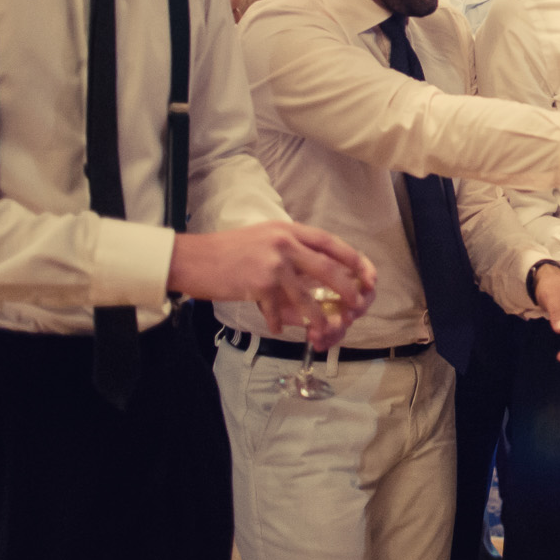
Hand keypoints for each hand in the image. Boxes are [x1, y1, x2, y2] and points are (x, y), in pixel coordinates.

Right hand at [168, 221, 375, 347]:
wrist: (192, 258)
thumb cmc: (226, 250)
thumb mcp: (263, 238)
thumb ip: (289, 249)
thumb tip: (314, 271)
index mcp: (288, 229)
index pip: (330, 243)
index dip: (353, 259)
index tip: (367, 274)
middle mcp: (285, 243)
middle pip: (328, 269)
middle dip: (347, 290)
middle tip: (357, 305)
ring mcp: (273, 264)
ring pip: (307, 296)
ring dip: (318, 316)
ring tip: (324, 329)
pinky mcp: (260, 284)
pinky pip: (278, 310)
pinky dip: (279, 323)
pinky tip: (277, 329)